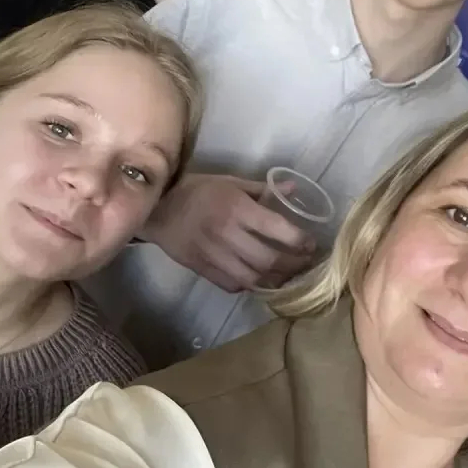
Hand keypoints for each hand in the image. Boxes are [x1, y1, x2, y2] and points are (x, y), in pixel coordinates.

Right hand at [142, 173, 316, 292]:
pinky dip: (250, 285)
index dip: (299, 241)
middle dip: (293, 265)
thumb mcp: (229, 181)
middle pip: (268, 260)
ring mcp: (213, 255)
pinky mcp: (201, 269)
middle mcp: (227, 233)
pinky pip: (232, 285)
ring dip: (275, 281)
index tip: (311, 244)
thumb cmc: (196, 190)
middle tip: (305, 264)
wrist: (155, 207)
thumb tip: (293, 188)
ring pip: (253, 278)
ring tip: (288, 276)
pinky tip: (260, 280)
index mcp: (236, 208)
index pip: (277, 229)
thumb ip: (261, 189)